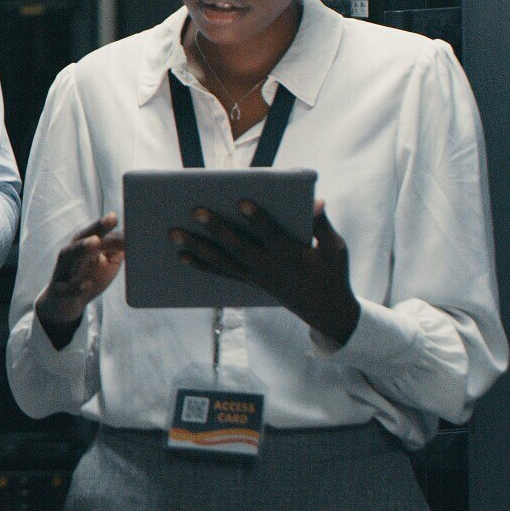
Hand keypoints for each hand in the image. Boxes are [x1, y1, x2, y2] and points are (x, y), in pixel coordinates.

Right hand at [33, 215, 126, 348]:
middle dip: (95, 228)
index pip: (94, 233)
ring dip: (81, 248)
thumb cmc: (89, 277)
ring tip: (95, 242)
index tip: (115, 216)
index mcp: (83, 247)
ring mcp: (63, 272)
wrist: (66, 303)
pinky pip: (65, 288)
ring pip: (68, 256)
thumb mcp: (107, 262)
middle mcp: (70, 255)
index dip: (104, 225)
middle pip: (81, 238)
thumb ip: (118, 249)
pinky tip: (87, 285)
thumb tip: (135, 237)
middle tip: (110, 220)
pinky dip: (75, 286)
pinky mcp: (59, 291)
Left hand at [170, 201, 362, 344]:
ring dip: (197, 248)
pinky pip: (222, 274)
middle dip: (216, 229)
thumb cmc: (332, 273)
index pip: (272, 235)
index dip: (258, 219)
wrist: (326, 310)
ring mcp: (257, 278)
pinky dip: (201, 265)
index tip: (242, 200)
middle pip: (238, 248)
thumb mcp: (335, 249)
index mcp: (293, 256)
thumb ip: (322, 225)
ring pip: (222, 263)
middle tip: (195, 210)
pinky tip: (182, 256)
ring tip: (174, 233)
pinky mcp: (250, 282)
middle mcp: (270, 268)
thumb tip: (315, 202)